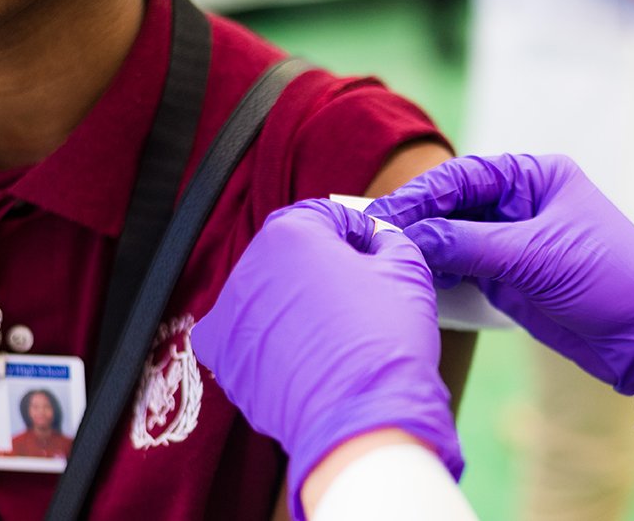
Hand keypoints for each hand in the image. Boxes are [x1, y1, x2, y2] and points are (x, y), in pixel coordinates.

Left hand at [190, 200, 460, 517]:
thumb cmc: (385, 341)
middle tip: (359, 292)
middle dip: (322, 265)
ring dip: (296, 301)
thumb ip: (389, 241)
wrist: (361, 419)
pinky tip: (304, 353)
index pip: (326, 214)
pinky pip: (249, 337)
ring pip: (268, 294)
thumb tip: (378, 242)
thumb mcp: (407, 270)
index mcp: (290, 233)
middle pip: (291, 252)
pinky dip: (271, 339)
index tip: (375, 251)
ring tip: (335, 329)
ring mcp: (231, 316)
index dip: (358, 230)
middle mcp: (249, 267)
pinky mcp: (226, 361)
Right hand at [367, 154, 633, 425]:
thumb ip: (470, 243)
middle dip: (417, 220)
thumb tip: (413, 236)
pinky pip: (464, 270)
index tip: (387, 212)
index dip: (423, 193)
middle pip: (454, 205)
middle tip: (374, 235)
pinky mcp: (511, 279)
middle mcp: (522, 204)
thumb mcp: (536, 255)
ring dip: (425, 248)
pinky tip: (414, 279)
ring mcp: (515, 243)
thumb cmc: (610, 279)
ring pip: (454, 238)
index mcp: (536, 178)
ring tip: (385, 258)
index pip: (465, 176)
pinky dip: (440, 274)